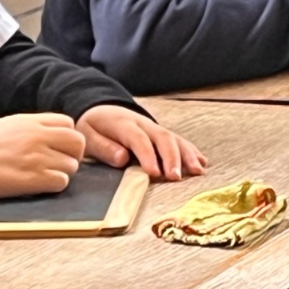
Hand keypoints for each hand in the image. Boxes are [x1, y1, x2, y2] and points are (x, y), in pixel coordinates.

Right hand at [0, 112, 85, 197]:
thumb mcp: (8, 124)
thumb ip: (32, 126)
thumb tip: (51, 134)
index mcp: (31, 121)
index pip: (68, 124)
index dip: (67, 136)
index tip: (58, 146)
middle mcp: (38, 137)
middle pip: (77, 143)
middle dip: (73, 154)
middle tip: (60, 162)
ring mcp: (38, 158)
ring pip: (72, 165)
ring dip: (62, 172)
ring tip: (44, 174)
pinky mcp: (34, 179)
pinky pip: (61, 182)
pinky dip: (54, 184)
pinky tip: (40, 184)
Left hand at [75, 104, 207, 180]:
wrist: (100, 111)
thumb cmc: (93, 127)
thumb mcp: (87, 135)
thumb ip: (103, 147)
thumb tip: (123, 158)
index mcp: (122, 123)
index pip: (138, 139)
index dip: (148, 156)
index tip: (154, 173)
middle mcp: (143, 123)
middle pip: (162, 137)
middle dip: (171, 157)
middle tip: (175, 177)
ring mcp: (154, 127)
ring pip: (174, 138)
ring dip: (186, 155)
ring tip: (196, 171)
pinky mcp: (161, 133)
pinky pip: (179, 140)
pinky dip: (191, 151)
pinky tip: (202, 163)